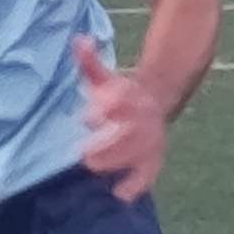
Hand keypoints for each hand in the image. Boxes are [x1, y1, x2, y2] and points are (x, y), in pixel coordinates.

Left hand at [72, 35, 173, 201]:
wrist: (155, 104)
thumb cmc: (119, 95)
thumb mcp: (105, 78)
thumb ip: (90, 62)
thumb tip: (78, 39)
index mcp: (130, 97)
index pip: (121, 101)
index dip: (107, 109)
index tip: (89, 117)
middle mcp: (143, 119)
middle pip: (130, 132)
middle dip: (110, 143)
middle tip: (85, 154)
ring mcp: (150, 140)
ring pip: (139, 153)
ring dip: (118, 162)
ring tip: (95, 168)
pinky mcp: (153, 160)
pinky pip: (148, 175)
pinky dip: (136, 185)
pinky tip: (119, 194)